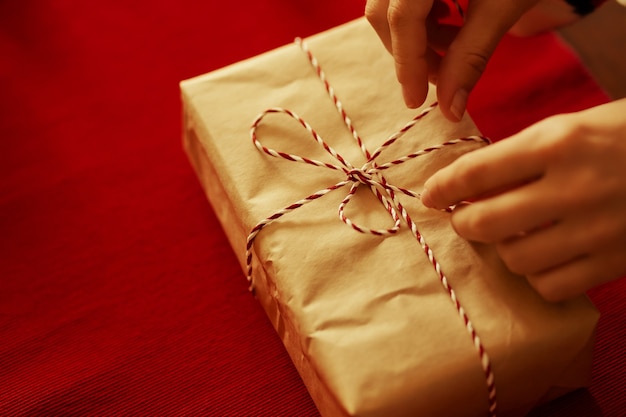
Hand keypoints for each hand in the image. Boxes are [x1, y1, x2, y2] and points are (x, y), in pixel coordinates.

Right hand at [365, 0, 540, 120]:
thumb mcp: (502, 6)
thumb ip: (471, 58)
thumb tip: (450, 109)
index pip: (401, 18)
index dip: (408, 64)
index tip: (416, 101)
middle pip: (384, 12)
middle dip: (410, 52)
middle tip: (440, 76)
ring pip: (389, 4)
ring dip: (415, 35)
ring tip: (452, 44)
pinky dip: (420, 14)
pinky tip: (448, 18)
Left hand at [421, 99, 625, 300]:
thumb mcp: (573, 125)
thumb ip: (523, 154)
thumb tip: (470, 183)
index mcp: (558, 142)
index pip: (476, 172)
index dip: (443, 187)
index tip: (429, 195)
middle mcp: (572, 187)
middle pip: (485, 223)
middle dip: (463, 223)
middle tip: (465, 218)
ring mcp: (596, 229)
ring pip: (515, 259)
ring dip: (503, 249)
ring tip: (512, 235)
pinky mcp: (615, 261)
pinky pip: (551, 285)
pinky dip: (538, 275)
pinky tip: (545, 257)